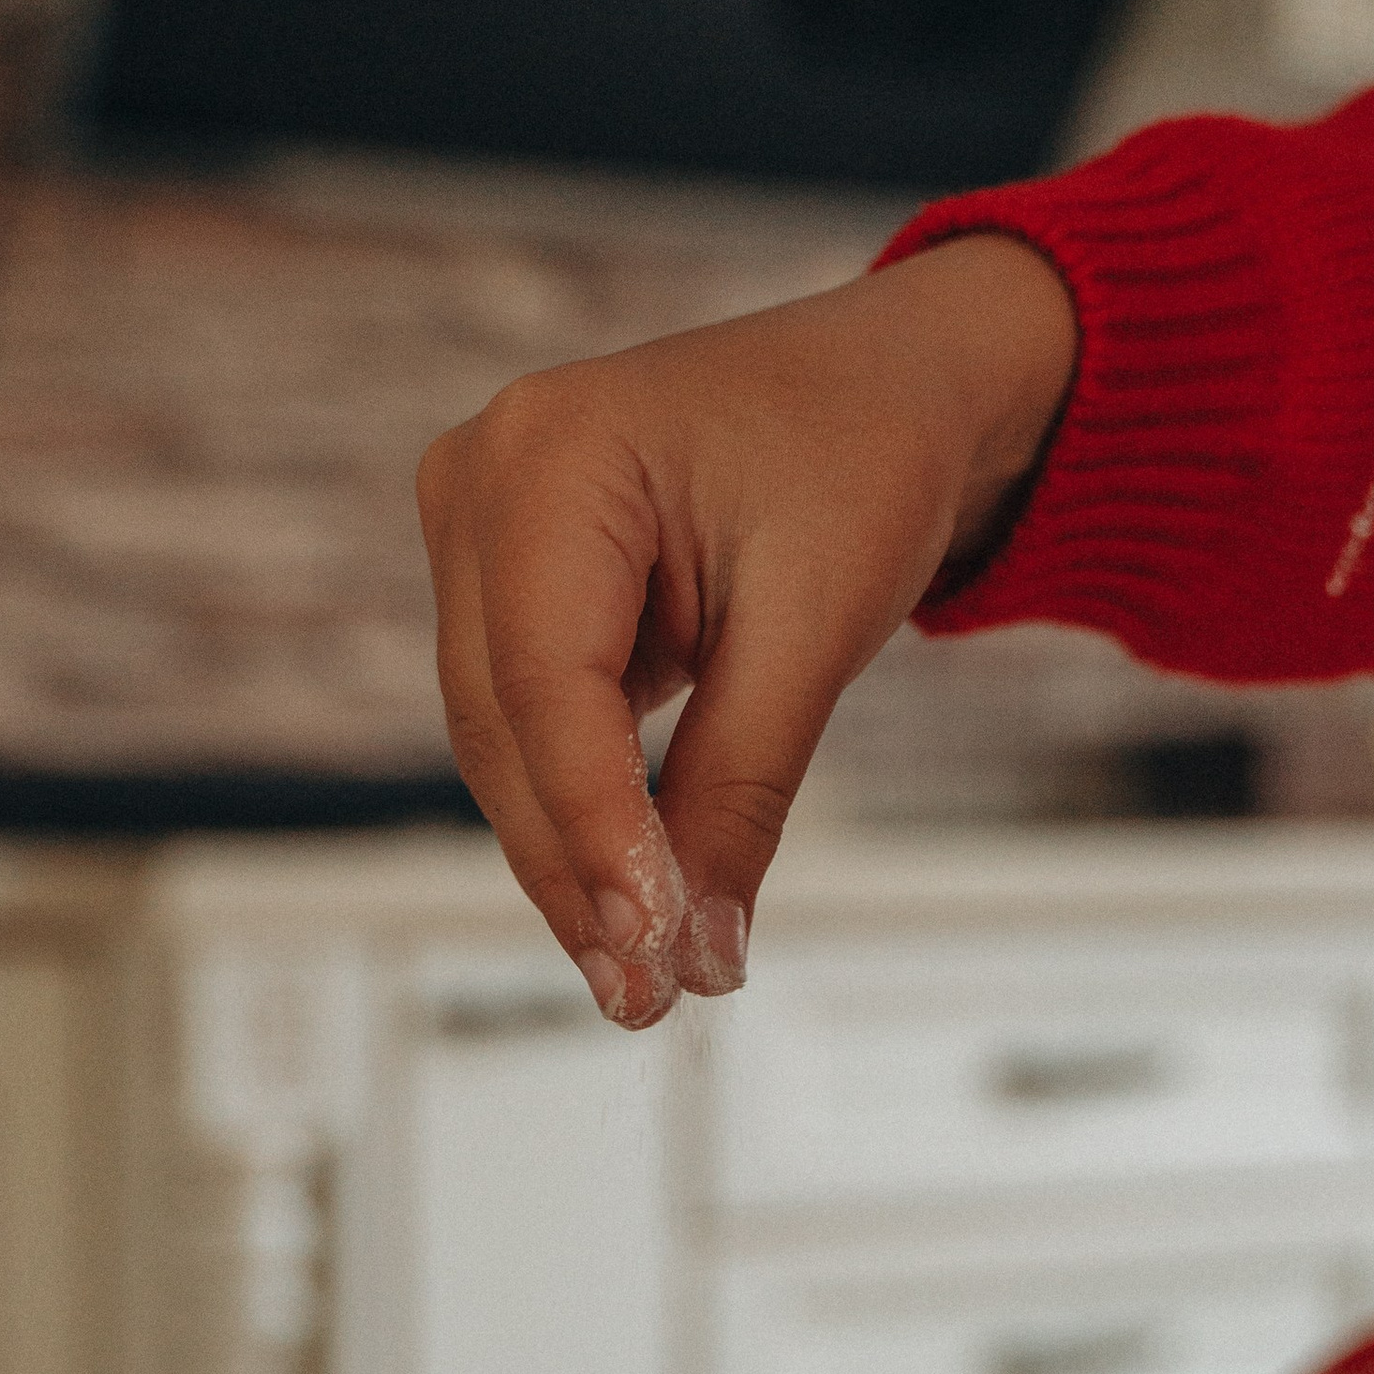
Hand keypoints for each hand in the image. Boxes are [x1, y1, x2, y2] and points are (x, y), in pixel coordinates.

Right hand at [416, 233, 1077, 1024]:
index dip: (589, 823)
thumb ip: (742, 786)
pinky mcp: (510, 581)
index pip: (547, 679)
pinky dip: (585, 808)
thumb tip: (696, 948)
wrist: (892, 381)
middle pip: (505, 723)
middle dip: (577, 867)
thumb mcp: (818, 621)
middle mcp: (483, 480)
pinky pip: (532, 721)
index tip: (642, 938)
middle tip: (645, 992)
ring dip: (574, 858)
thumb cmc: (864, 448)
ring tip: (644, 972)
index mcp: (553, 452)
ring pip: (506, 740)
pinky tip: (631, 897)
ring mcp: (481, 529)